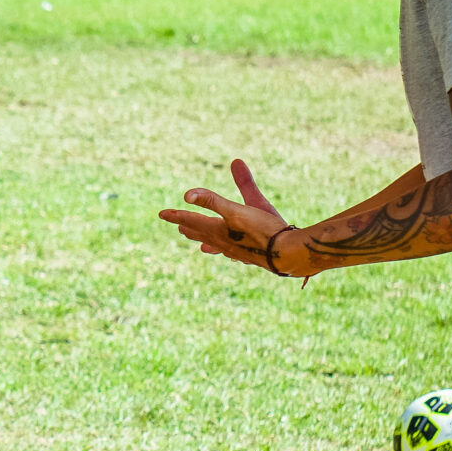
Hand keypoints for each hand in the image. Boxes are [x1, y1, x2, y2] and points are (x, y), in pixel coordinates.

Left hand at [159, 159, 296, 272]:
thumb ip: (213, 200)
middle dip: (190, 228)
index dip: (177, 215)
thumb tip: (186, 194)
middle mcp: (225, 242)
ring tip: (201, 246)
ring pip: (218, 245)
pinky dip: (229, 252)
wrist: (289, 254)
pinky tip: (232, 256)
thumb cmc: (264, 230)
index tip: (162, 214)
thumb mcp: (238, 210)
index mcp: (219, 229)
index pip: (191, 220)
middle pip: (202, 233)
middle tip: (179, 226)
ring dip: (207, 241)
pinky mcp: (252, 256)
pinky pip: (234, 254)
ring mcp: (238, 251)